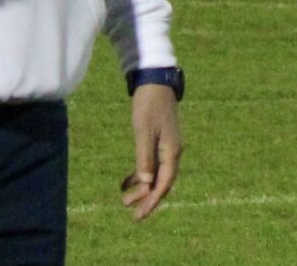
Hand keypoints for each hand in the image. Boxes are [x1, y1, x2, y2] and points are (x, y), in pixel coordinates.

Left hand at [120, 82, 180, 220]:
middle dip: (146, 199)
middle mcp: (171, 153)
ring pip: (154, 175)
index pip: (164, 184)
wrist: (155, 82)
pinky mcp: (158, 141)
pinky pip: (150, 164)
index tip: (140, 214)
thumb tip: (145, 183)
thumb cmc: (149, 105)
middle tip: (131, 213)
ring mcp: (165, 147)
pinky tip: (125, 182)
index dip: (152, 200)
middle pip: (160, 182)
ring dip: (141, 188)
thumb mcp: (144, 131)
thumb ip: (144, 157)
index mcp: (171, 152)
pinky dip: (139, 174)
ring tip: (125, 200)